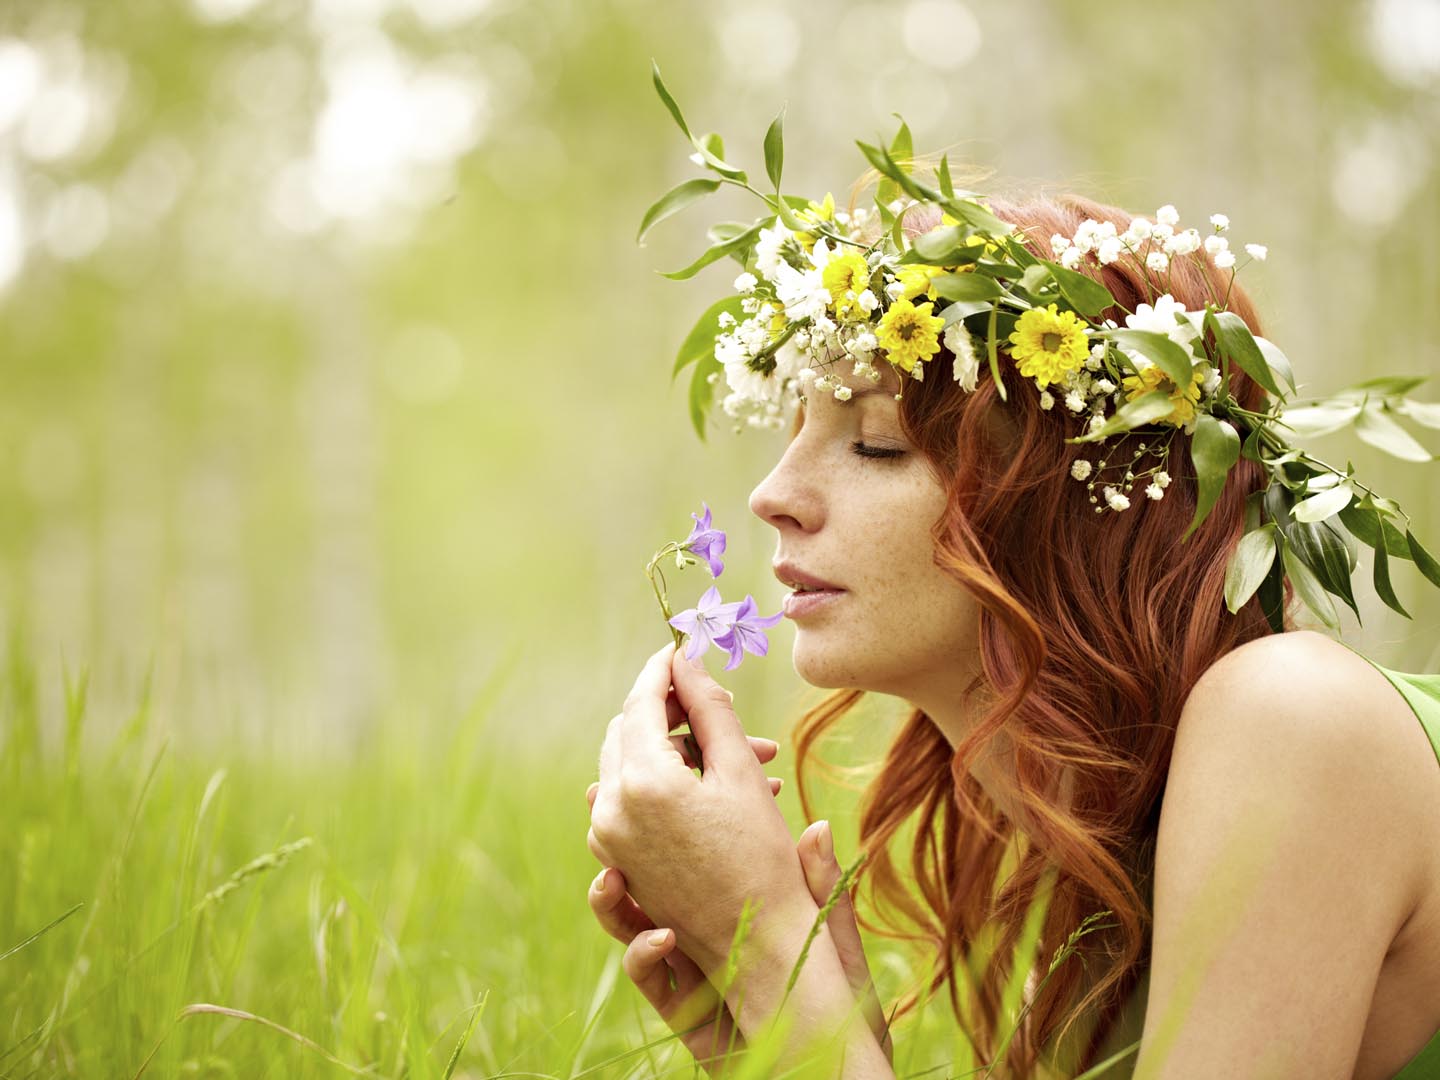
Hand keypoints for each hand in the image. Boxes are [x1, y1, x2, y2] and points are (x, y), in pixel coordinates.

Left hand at [586, 642, 820, 973]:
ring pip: (626, 763)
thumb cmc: (761, 858)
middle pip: (627, 730)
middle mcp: (611, 808)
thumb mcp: (740, 773)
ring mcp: (607, 837)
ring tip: (730, 754)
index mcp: (642, 782)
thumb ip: (709, 708)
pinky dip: (659, 781)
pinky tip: (706, 786)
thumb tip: (686, 660)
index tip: (682, 648)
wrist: (756, 944)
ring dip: (670, 748)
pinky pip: (626, 799)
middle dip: (670, 709)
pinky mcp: (615, 858)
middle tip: (713, 703)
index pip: (641, 702)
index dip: (663, 669)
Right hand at [586, 780, 893, 1071]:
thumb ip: (822, 889)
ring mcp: (686, 967)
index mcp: (734, 898)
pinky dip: (643, 955)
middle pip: (646, 874)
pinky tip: (661, 938)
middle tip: (602, 800)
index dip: (681, 812)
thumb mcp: (831, 937)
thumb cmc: (837, 1000)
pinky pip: (646, 978)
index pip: (695, 847)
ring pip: (630, 922)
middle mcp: (700, 926)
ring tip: (611, 876)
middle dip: (624, 838)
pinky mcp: (680, 1009)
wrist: (823, 1061)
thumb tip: (819, 826)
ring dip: (611, 896)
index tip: (680, 775)